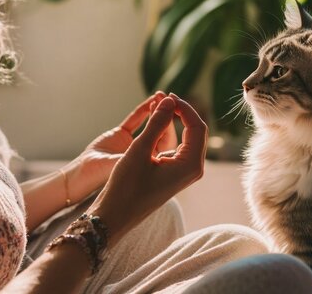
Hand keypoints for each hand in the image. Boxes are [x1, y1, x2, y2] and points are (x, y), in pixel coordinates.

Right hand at [87, 94, 207, 245]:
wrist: (115, 216)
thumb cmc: (126, 186)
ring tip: (160, 107)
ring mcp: (184, 173)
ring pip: (188, 139)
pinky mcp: (174, 174)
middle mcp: (193, 169)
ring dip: (175, 121)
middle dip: (182, 113)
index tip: (168, 95)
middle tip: (165, 98)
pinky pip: (178, 147)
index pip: (197, 126)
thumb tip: (170, 100)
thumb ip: (157, 123)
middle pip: (196, 131)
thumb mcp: (140, 150)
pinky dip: (169, 133)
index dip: (184, 107)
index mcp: (190, 165)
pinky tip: (156, 124)